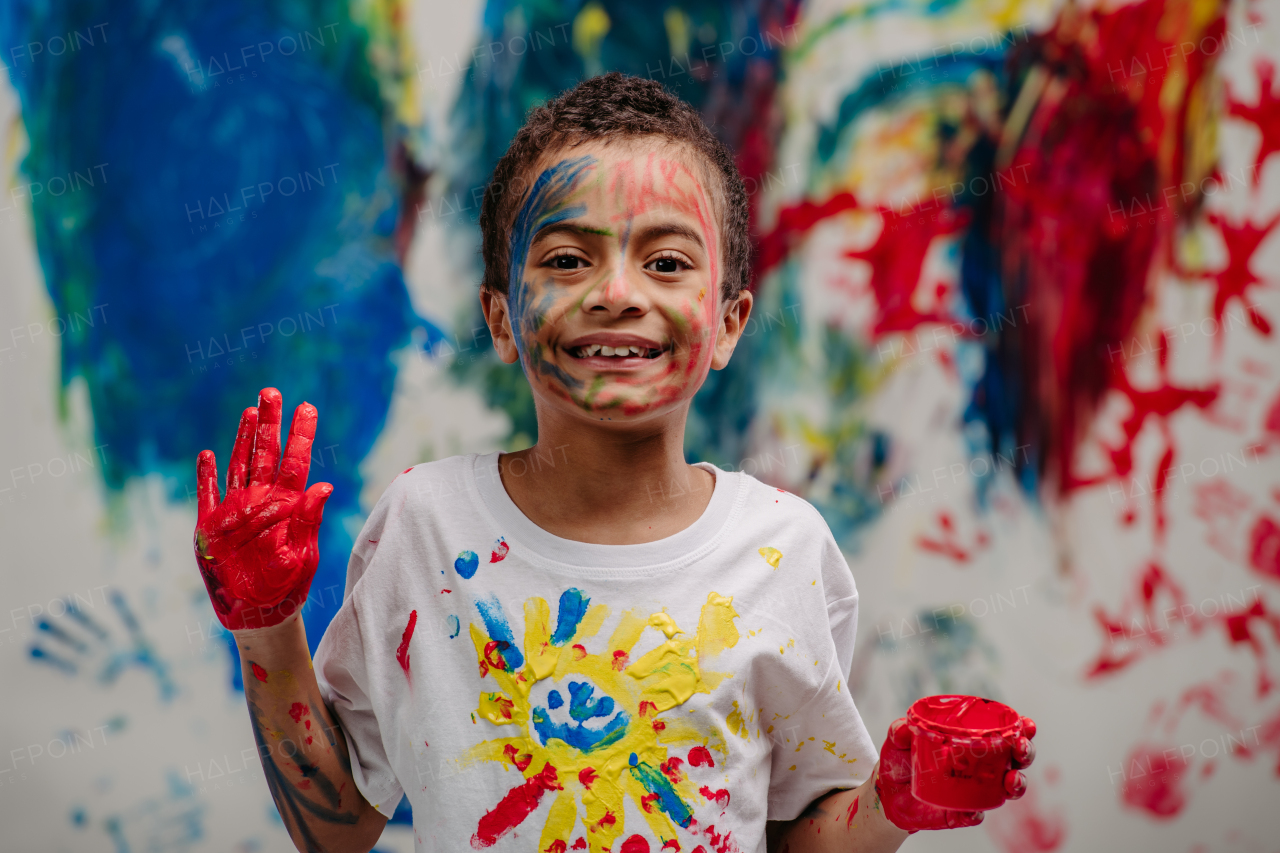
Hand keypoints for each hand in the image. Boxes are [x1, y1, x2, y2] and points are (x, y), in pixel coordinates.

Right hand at [193, 388, 332, 630]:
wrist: (259, 616)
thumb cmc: (288, 589)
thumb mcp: (302, 556)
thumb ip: (308, 521)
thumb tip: (324, 486)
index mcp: (286, 507)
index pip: (295, 462)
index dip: (301, 434)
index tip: (307, 407)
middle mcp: (261, 502)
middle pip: (266, 454)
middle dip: (270, 423)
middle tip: (272, 391)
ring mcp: (235, 512)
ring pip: (239, 465)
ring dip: (242, 438)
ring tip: (250, 411)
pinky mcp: (211, 527)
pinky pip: (208, 494)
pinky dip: (207, 474)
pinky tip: (208, 453)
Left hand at [874, 715, 1035, 831]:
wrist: (889, 794)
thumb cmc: (901, 759)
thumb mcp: (897, 740)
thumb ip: (899, 730)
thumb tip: (903, 728)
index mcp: (973, 741)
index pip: (1005, 732)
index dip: (1022, 729)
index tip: (1027, 725)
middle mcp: (982, 765)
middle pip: (1016, 759)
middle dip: (1026, 753)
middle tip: (1021, 750)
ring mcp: (976, 790)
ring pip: (1007, 789)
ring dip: (1016, 784)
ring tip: (1011, 781)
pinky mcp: (963, 813)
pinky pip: (976, 815)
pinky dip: (976, 813)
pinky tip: (971, 810)